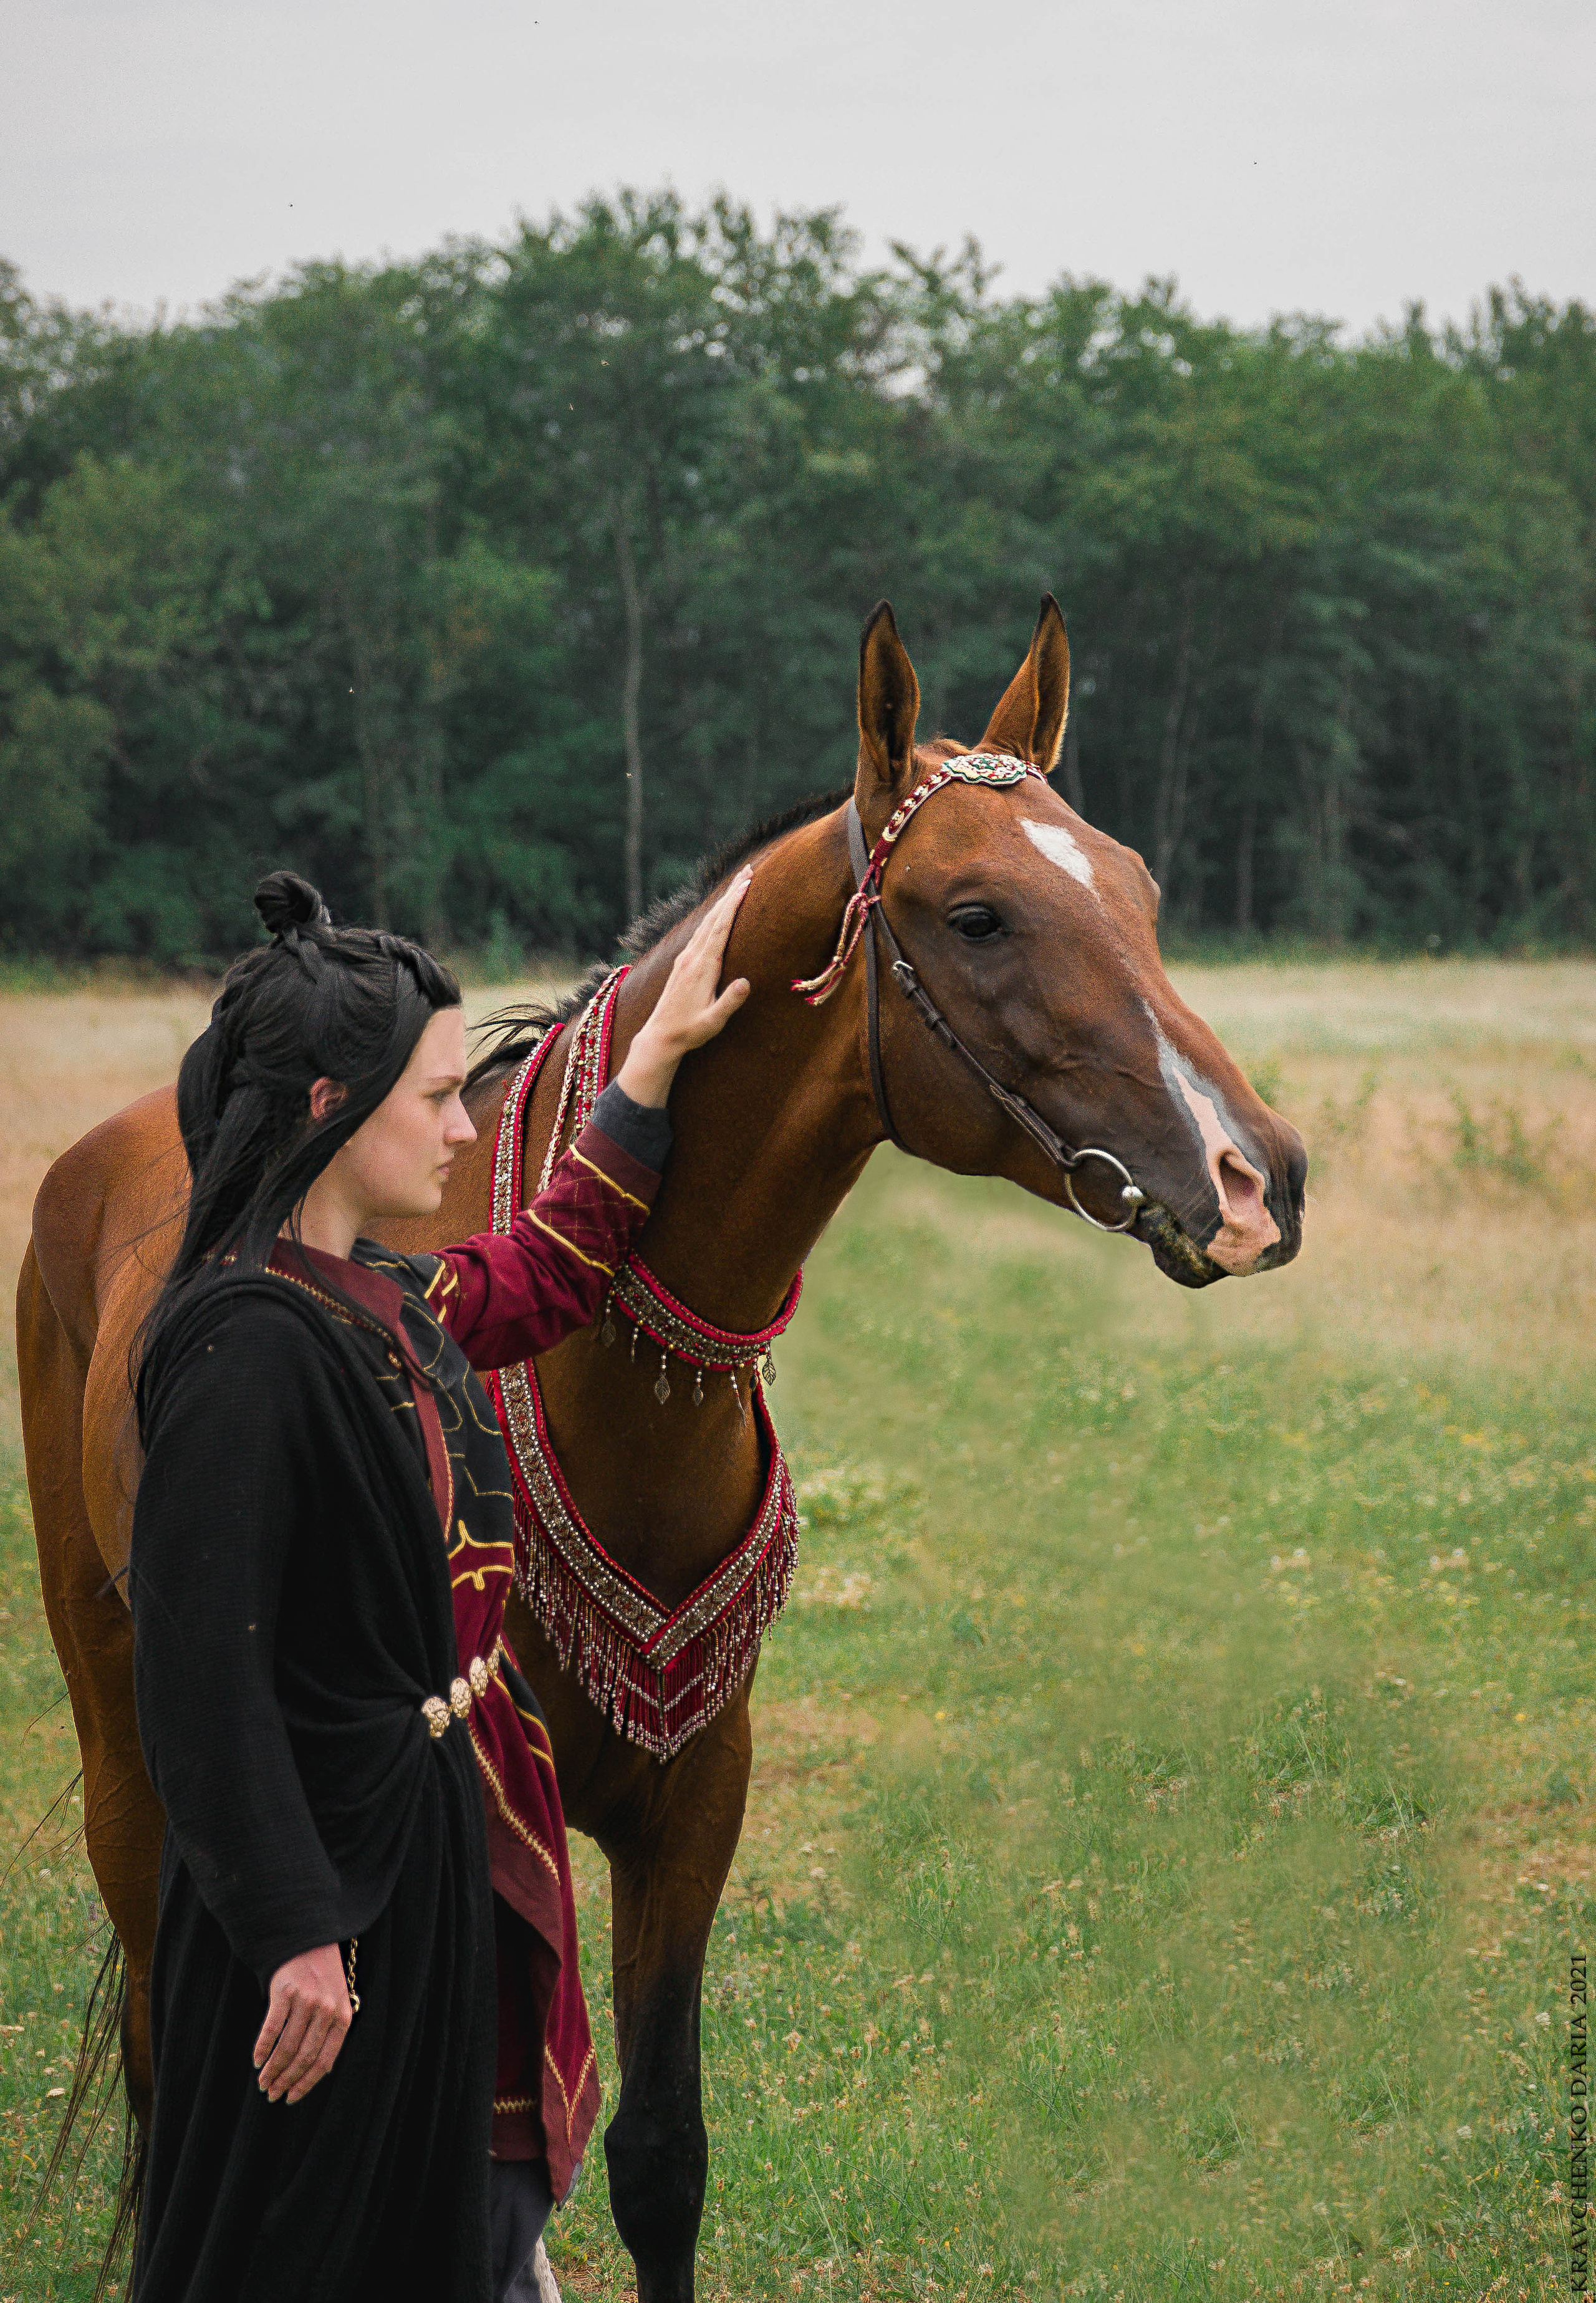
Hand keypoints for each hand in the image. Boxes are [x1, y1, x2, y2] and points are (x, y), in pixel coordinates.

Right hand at [253, 1942, 351, 2103]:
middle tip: (272, 2094)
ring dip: (273, 2070)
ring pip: (287, 2047)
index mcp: (343, 2017)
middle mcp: (326, 2010)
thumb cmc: (323, 1977)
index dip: (306, 2084)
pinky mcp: (285, 1991)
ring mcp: (306, 2000)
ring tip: (263, 2082)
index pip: (324, 2061)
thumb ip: (328, 2032)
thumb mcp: (337, 2003)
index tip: (291, 2097)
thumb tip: (313, 2073)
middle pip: (304, 2057)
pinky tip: (257, 2060)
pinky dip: (262, 2048)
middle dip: (286, 2080)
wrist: (311, 1940)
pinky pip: (272, 2028)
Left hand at [615, 868, 753, 1107]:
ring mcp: (685, 958)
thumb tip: (746, 983)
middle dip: (731, 893)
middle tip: (747, 871)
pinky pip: (701, 931)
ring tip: (738, 884)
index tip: (746, 883)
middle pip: (714, 918)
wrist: (660, 1036)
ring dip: (723, 901)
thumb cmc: (689, 1031)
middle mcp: (692, 957)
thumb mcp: (713, 1022)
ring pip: (706, 922)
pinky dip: (713, 916)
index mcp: (702, 967)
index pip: (721, 928)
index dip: (734, 904)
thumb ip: (729, 1002)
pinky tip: (718, 912)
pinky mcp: (683, 963)